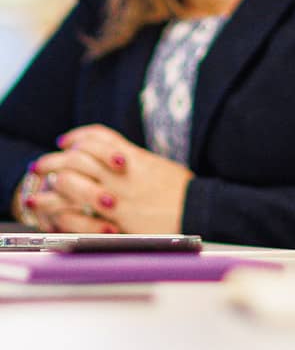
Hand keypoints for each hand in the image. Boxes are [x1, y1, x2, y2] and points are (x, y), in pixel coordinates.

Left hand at [33, 125, 193, 233]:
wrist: (196, 209)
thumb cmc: (183, 191)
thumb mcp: (160, 167)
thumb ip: (139, 162)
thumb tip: (123, 160)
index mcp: (135, 155)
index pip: (100, 136)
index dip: (79, 136)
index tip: (66, 140)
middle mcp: (123, 170)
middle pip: (80, 154)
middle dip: (57, 158)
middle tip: (43, 163)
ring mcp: (117, 191)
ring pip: (73, 177)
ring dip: (56, 179)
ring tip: (43, 185)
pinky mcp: (115, 214)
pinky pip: (80, 206)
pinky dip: (62, 206)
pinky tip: (53, 208)